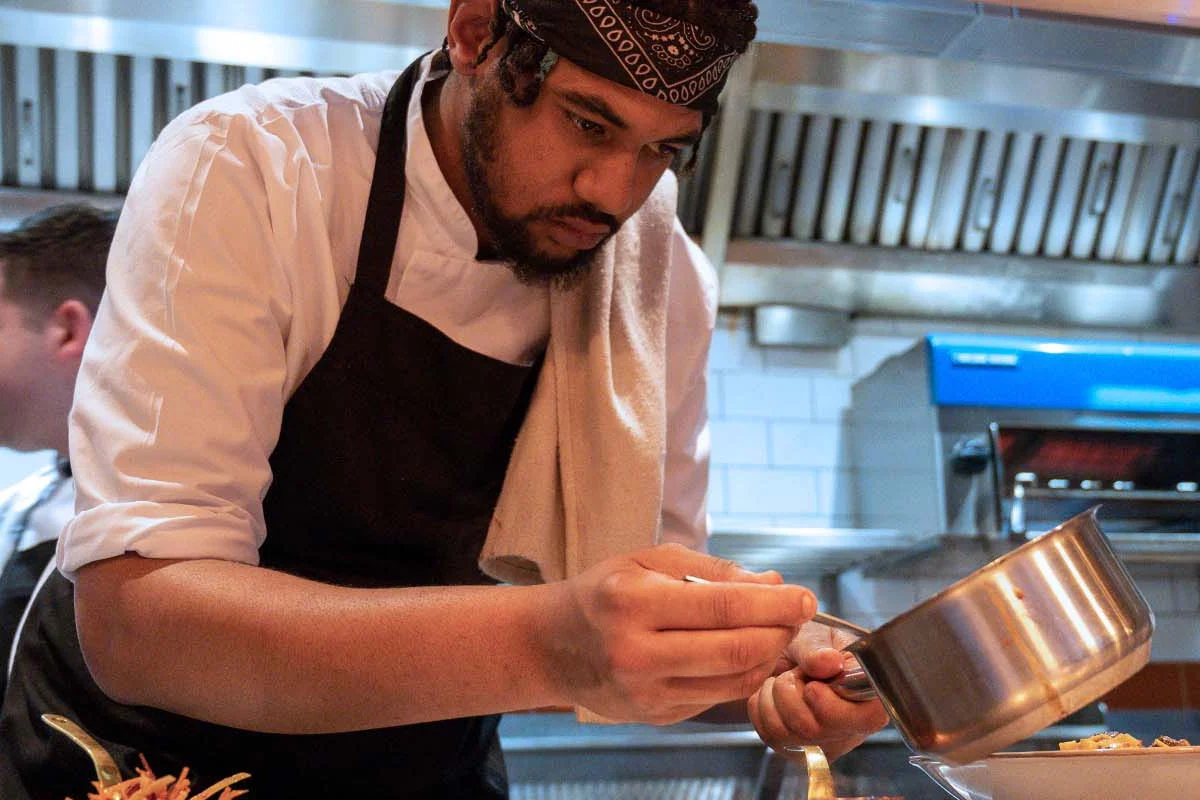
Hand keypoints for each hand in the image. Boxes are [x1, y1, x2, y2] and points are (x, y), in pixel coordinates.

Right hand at [545, 543, 815, 724]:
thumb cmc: (605, 592)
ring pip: (734, 680)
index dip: (774, 605)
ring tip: (776, 630)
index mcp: (633, 602)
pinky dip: (744, 674)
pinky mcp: (657, 716)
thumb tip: (773, 585)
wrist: (553, 644)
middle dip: (780, 631)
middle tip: (797, 614)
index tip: (804, 596)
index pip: (723, 607)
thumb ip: (713, 571)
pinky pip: (718, 696)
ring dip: (769, 656)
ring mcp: (647, 692)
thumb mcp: (650, 561)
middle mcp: (638, 652)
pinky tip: (747, 651)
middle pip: (736, 650)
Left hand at [748, 621, 889, 760]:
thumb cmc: (813, 646)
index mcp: (870, 699)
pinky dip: (763, 708)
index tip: (812, 686)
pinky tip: (774, 694)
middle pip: (817, 731)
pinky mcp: (797, 751)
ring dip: (775, 698)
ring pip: (787, 734)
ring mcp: (824, 745)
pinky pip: (770, 736)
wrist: (788, 654)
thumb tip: (830, 662)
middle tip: (795, 674)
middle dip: (793, 695)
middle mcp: (852, 729)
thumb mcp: (817, 635)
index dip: (833, 706)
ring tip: (785, 680)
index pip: (867, 719)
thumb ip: (819, 649)